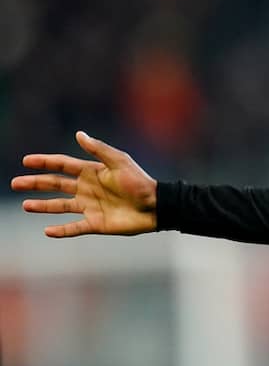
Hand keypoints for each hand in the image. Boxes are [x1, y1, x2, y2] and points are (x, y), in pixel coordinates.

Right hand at [10, 132, 158, 236]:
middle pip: (56, 185)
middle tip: (15, 183)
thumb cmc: (140, 182)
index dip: (45, 162)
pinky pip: (74, 228)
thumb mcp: (119, 161)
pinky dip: (61, 230)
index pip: (63, 165)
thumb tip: (79, 134)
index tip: (26, 161)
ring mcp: (90, 207)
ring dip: (43, 206)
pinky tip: (47, 231)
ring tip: (26, 205)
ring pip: (60, 206)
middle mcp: (87, 189)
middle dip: (36, 183)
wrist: (156, 206)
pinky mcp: (95, 224)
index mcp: (92, 172)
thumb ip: (98, 150)